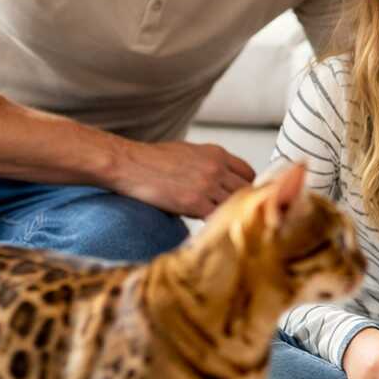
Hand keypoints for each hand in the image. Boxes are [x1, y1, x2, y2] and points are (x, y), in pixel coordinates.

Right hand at [106, 139, 254, 217]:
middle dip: (241, 203)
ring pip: (233, 205)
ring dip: (227, 215)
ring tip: (221, 223)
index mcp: (217, 153)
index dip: (247, 187)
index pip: (248, 173)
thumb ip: (209, 164)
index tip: (242, 197)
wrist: (130, 164)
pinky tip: (208, 226)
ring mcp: (207, 185)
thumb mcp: (189, 152)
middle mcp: (216, 168)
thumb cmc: (154, 159)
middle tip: (234, 214)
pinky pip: (216, 217)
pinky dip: (214, 223)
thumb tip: (221, 180)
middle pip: (245, 190)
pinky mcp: (194, 202)